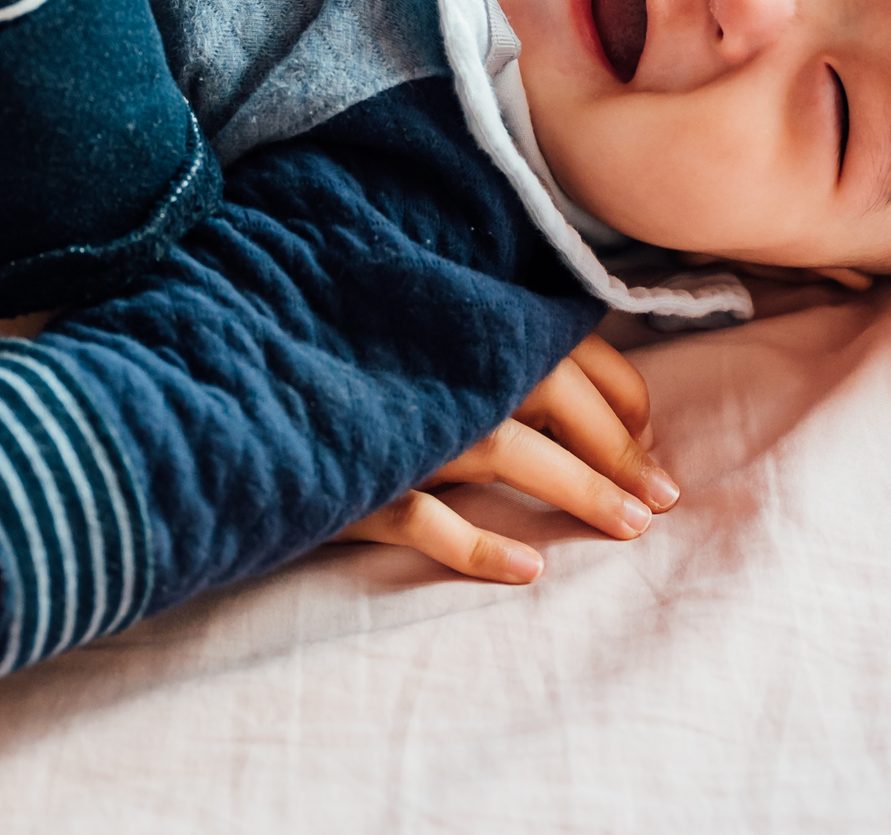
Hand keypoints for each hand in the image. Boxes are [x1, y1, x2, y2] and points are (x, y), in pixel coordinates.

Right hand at [338, 334, 677, 582]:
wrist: (230, 386)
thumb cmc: (336, 359)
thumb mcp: (415, 336)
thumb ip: (482, 344)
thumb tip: (569, 386)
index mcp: (460, 321)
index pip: (564, 350)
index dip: (619, 398)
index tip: (648, 439)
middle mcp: (437, 365)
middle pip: (552, 398)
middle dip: (617, 452)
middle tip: (660, 502)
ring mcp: (398, 423)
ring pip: (507, 453)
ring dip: (577, 492)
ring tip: (627, 529)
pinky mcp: (356, 481)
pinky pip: (423, 518)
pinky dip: (479, 546)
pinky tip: (528, 569)